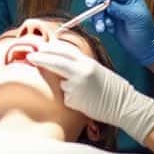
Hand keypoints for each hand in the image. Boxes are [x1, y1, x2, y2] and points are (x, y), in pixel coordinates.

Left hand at [27, 42, 153, 144]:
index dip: (49, 48)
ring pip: (60, 82)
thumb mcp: (96, 69)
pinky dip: (70, 98)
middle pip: (55, 61)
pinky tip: (84, 101)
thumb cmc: (112, 88)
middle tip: (29, 56)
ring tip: (84, 92)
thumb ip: (79, 64)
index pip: (63, 50)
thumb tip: (59, 58)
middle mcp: (80, 71)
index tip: (38, 48)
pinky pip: (65, 97)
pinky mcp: (73, 100)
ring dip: (64, 85)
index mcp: (87, 61)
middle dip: (40, 58)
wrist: (124, 105)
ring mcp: (76, 86)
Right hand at [85, 0, 153, 65]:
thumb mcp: (135, 18)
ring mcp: (113, 10)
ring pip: (98, 7)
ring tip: (101, 28)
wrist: (144, 47)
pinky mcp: (108, 20)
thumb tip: (106, 3)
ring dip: (97, 17)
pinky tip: (107, 30)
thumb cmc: (144, 30)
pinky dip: (99, 23)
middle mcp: (120, 1)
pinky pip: (97, 18)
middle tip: (90, 5)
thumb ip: (120, 9)